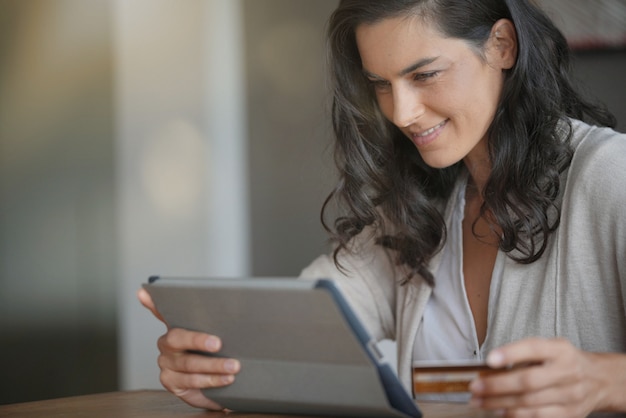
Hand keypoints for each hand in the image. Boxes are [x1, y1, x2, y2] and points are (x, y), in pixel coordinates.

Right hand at [137, 289, 240, 409]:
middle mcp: (167, 343)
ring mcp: (166, 363)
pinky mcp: (170, 382)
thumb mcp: (218, 334)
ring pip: (188, 363)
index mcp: (176, 326)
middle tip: (218, 343)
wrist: (218, 384)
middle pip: (177, 338)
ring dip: (213, 366)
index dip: (151, 302)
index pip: (161, 310)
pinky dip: (211, 380)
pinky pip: (191, 381)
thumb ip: (216, 320)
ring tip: (233, 366)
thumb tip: (231, 303)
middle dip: (198, 340)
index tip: (144, 292)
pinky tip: (225, 378)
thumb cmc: (217, 354)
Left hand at [468, 337, 619, 416]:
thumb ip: (525, 354)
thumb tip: (491, 366)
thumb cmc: (564, 361)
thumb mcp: (549, 348)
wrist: (599, 379)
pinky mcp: (570, 414)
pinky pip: (539, 417)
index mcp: (560, 350)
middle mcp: (567, 372)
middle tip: (475, 386)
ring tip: (479, 401)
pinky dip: (516, 415)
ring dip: (500, 403)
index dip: (511, 354)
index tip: (490, 359)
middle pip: (528, 381)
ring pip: (530, 403)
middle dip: (497, 385)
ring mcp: (570, 396)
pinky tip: (499, 412)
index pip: (534, 348)